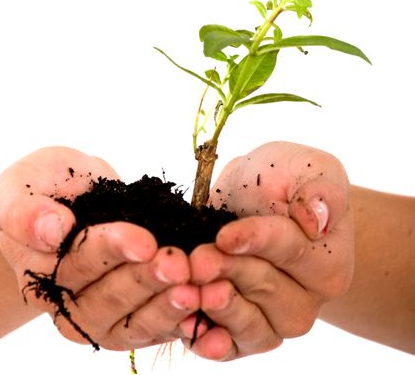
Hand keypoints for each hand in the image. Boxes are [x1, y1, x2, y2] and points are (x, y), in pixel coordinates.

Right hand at [0, 147, 198, 349]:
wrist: (71, 198)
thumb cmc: (45, 186)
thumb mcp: (23, 185)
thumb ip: (26, 208)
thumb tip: (51, 230)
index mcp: (41, 273)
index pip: (79, 264)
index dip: (113, 252)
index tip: (146, 241)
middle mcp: (71, 304)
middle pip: (109, 300)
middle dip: (147, 281)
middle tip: (180, 264)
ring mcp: (103, 316)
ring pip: (135, 323)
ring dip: (168, 307)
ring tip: (197, 289)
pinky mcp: (134, 317)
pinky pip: (158, 327)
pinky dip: (184, 321)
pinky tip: (207, 308)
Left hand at [182, 141, 352, 359]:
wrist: (262, 200)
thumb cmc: (288, 180)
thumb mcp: (310, 167)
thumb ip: (320, 187)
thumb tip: (314, 219)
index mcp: (328, 261)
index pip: (290, 249)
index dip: (255, 241)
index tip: (224, 236)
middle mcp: (307, 299)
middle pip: (266, 288)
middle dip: (228, 271)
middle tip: (196, 259)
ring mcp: (276, 321)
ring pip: (251, 327)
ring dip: (219, 309)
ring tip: (192, 291)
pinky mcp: (245, 335)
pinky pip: (231, 348)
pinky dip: (209, 341)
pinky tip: (188, 328)